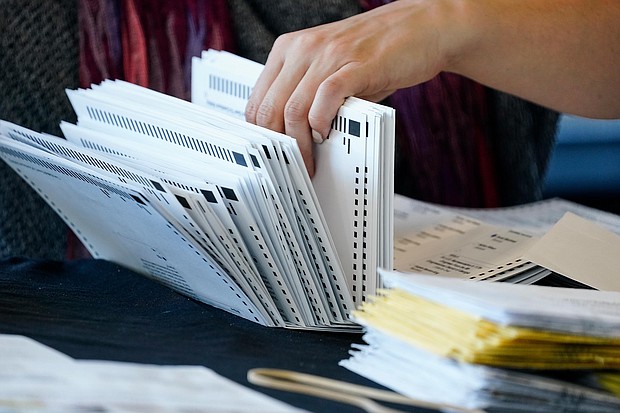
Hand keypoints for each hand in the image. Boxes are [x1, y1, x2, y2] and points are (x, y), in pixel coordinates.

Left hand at [245, 0, 458, 175]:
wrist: (423, 27)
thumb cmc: (377, 55)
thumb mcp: (332, 72)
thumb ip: (309, 98)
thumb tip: (294, 139)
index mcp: (289, 49)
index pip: (258, 99)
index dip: (261, 135)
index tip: (272, 156)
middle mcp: (303, 48)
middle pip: (271, 107)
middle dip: (279, 146)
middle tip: (292, 167)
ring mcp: (329, 54)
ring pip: (294, 108)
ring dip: (300, 143)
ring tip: (310, 161)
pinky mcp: (357, 64)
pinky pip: (326, 98)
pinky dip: (322, 122)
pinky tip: (326, 135)